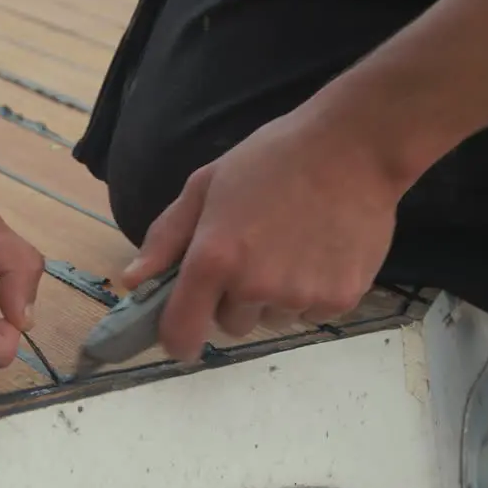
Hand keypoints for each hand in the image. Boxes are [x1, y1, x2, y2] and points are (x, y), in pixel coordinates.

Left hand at [121, 111, 405, 362]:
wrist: (355, 147)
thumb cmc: (273, 159)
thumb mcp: (206, 184)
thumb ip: (166, 237)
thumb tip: (133, 280)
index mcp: (214, 258)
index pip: (182, 332)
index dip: (178, 340)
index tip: (183, 337)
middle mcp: (255, 285)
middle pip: (231, 324)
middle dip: (235, 299)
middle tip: (254, 252)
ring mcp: (300, 295)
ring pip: (273, 319)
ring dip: (275, 297)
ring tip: (293, 245)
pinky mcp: (341, 299)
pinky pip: (312, 314)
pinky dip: (312, 292)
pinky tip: (321, 251)